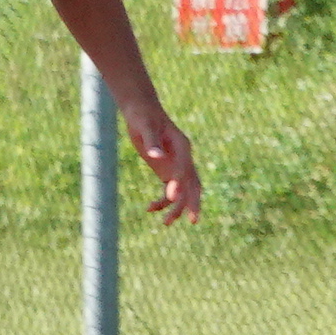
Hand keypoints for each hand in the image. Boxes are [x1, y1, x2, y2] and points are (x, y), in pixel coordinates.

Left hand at [127, 100, 202, 222]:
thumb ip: (151, 142)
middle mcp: (183, 158)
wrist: (141, 110)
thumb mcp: (145, 126)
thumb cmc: (143, 116)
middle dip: (193, 202)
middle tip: (194, 220)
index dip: (180, 183)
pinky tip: (149, 209)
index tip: (170, 197)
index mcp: (182, 146)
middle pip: (193, 184)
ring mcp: (176, 166)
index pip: (185, 169)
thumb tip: (155, 156)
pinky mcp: (166, 171)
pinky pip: (169, 190)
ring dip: (177, 207)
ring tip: (166, 223)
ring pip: (183, 191)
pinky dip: (162, 202)